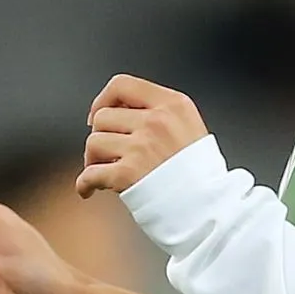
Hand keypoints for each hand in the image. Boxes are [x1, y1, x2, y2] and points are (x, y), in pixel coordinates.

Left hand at [76, 74, 208, 198]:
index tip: (98, 115)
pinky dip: (84, 184)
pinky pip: (90, 174)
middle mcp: (156, 121)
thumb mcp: (190, 127)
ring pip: (93, 143)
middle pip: (103, 117)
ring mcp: (141, 147)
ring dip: (93, 160)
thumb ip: (160, 113)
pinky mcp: (128, 174)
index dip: (103, 99)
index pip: (122, 85)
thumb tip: (117, 110)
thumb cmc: (201, 174)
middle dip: (100, 136)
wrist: (210, 209)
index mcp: (173, 105)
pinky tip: (88, 190)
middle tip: (108, 154)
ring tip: (104, 172)